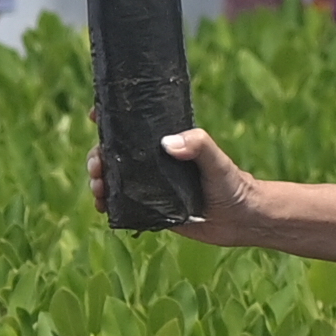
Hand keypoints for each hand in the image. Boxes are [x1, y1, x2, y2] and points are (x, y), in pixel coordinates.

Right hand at [87, 126, 271, 245]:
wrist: (240, 220)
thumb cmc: (233, 183)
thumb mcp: (218, 161)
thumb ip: (198, 145)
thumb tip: (167, 143)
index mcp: (166, 143)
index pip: (133, 125)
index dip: (110, 117)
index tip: (95, 115)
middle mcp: (153, 162)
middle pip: (114, 152)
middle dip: (97, 155)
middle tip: (98, 166)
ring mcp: (149, 186)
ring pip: (112, 177)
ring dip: (98, 179)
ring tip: (98, 188)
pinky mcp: (148, 210)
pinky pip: (120, 204)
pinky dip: (105, 203)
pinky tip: (101, 206)